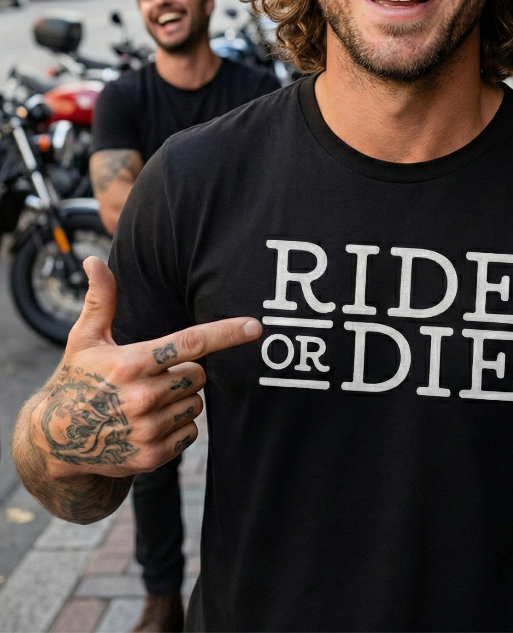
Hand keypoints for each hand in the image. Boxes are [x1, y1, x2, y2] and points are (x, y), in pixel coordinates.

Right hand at [32, 257, 261, 478]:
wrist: (55, 441)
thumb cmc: (78, 379)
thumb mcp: (85, 338)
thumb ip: (102, 299)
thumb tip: (95, 258)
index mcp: (130, 363)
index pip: (189, 343)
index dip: (226, 333)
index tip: (255, 327)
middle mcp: (141, 397)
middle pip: (199, 374)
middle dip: (186, 370)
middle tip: (155, 375)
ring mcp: (147, 429)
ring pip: (196, 403)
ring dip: (182, 399)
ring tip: (147, 400)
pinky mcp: (151, 456)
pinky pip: (191, 433)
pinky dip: (178, 426)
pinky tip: (149, 423)